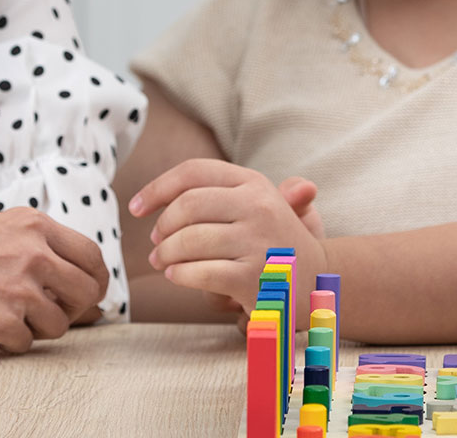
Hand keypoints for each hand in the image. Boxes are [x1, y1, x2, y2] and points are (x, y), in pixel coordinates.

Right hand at [0, 207, 107, 353]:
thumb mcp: (6, 229)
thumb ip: (47, 248)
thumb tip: (94, 289)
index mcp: (35, 225)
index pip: (91, 256)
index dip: (98, 279)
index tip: (93, 292)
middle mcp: (32, 253)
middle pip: (85, 292)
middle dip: (76, 308)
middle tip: (57, 311)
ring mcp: (19, 287)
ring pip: (59, 324)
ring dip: (40, 327)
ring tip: (11, 313)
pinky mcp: (3, 319)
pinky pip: (28, 342)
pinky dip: (13, 340)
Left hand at [128, 159, 328, 316]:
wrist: (319, 283)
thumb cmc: (276, 243)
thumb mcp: (258, 207)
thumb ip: (216, 194)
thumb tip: (159, 196)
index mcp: (255, 184)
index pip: (194, 172)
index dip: (157, 188)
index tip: (136, 208)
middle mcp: (259, 207)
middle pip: (187, 206)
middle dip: (162, 227)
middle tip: (155, 243)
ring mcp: (258, 242)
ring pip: (188, 241)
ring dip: (165, 255)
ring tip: (162, 263)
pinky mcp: (253, 278)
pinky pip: (198, 272)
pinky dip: (179, 275)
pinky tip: (177, 276)